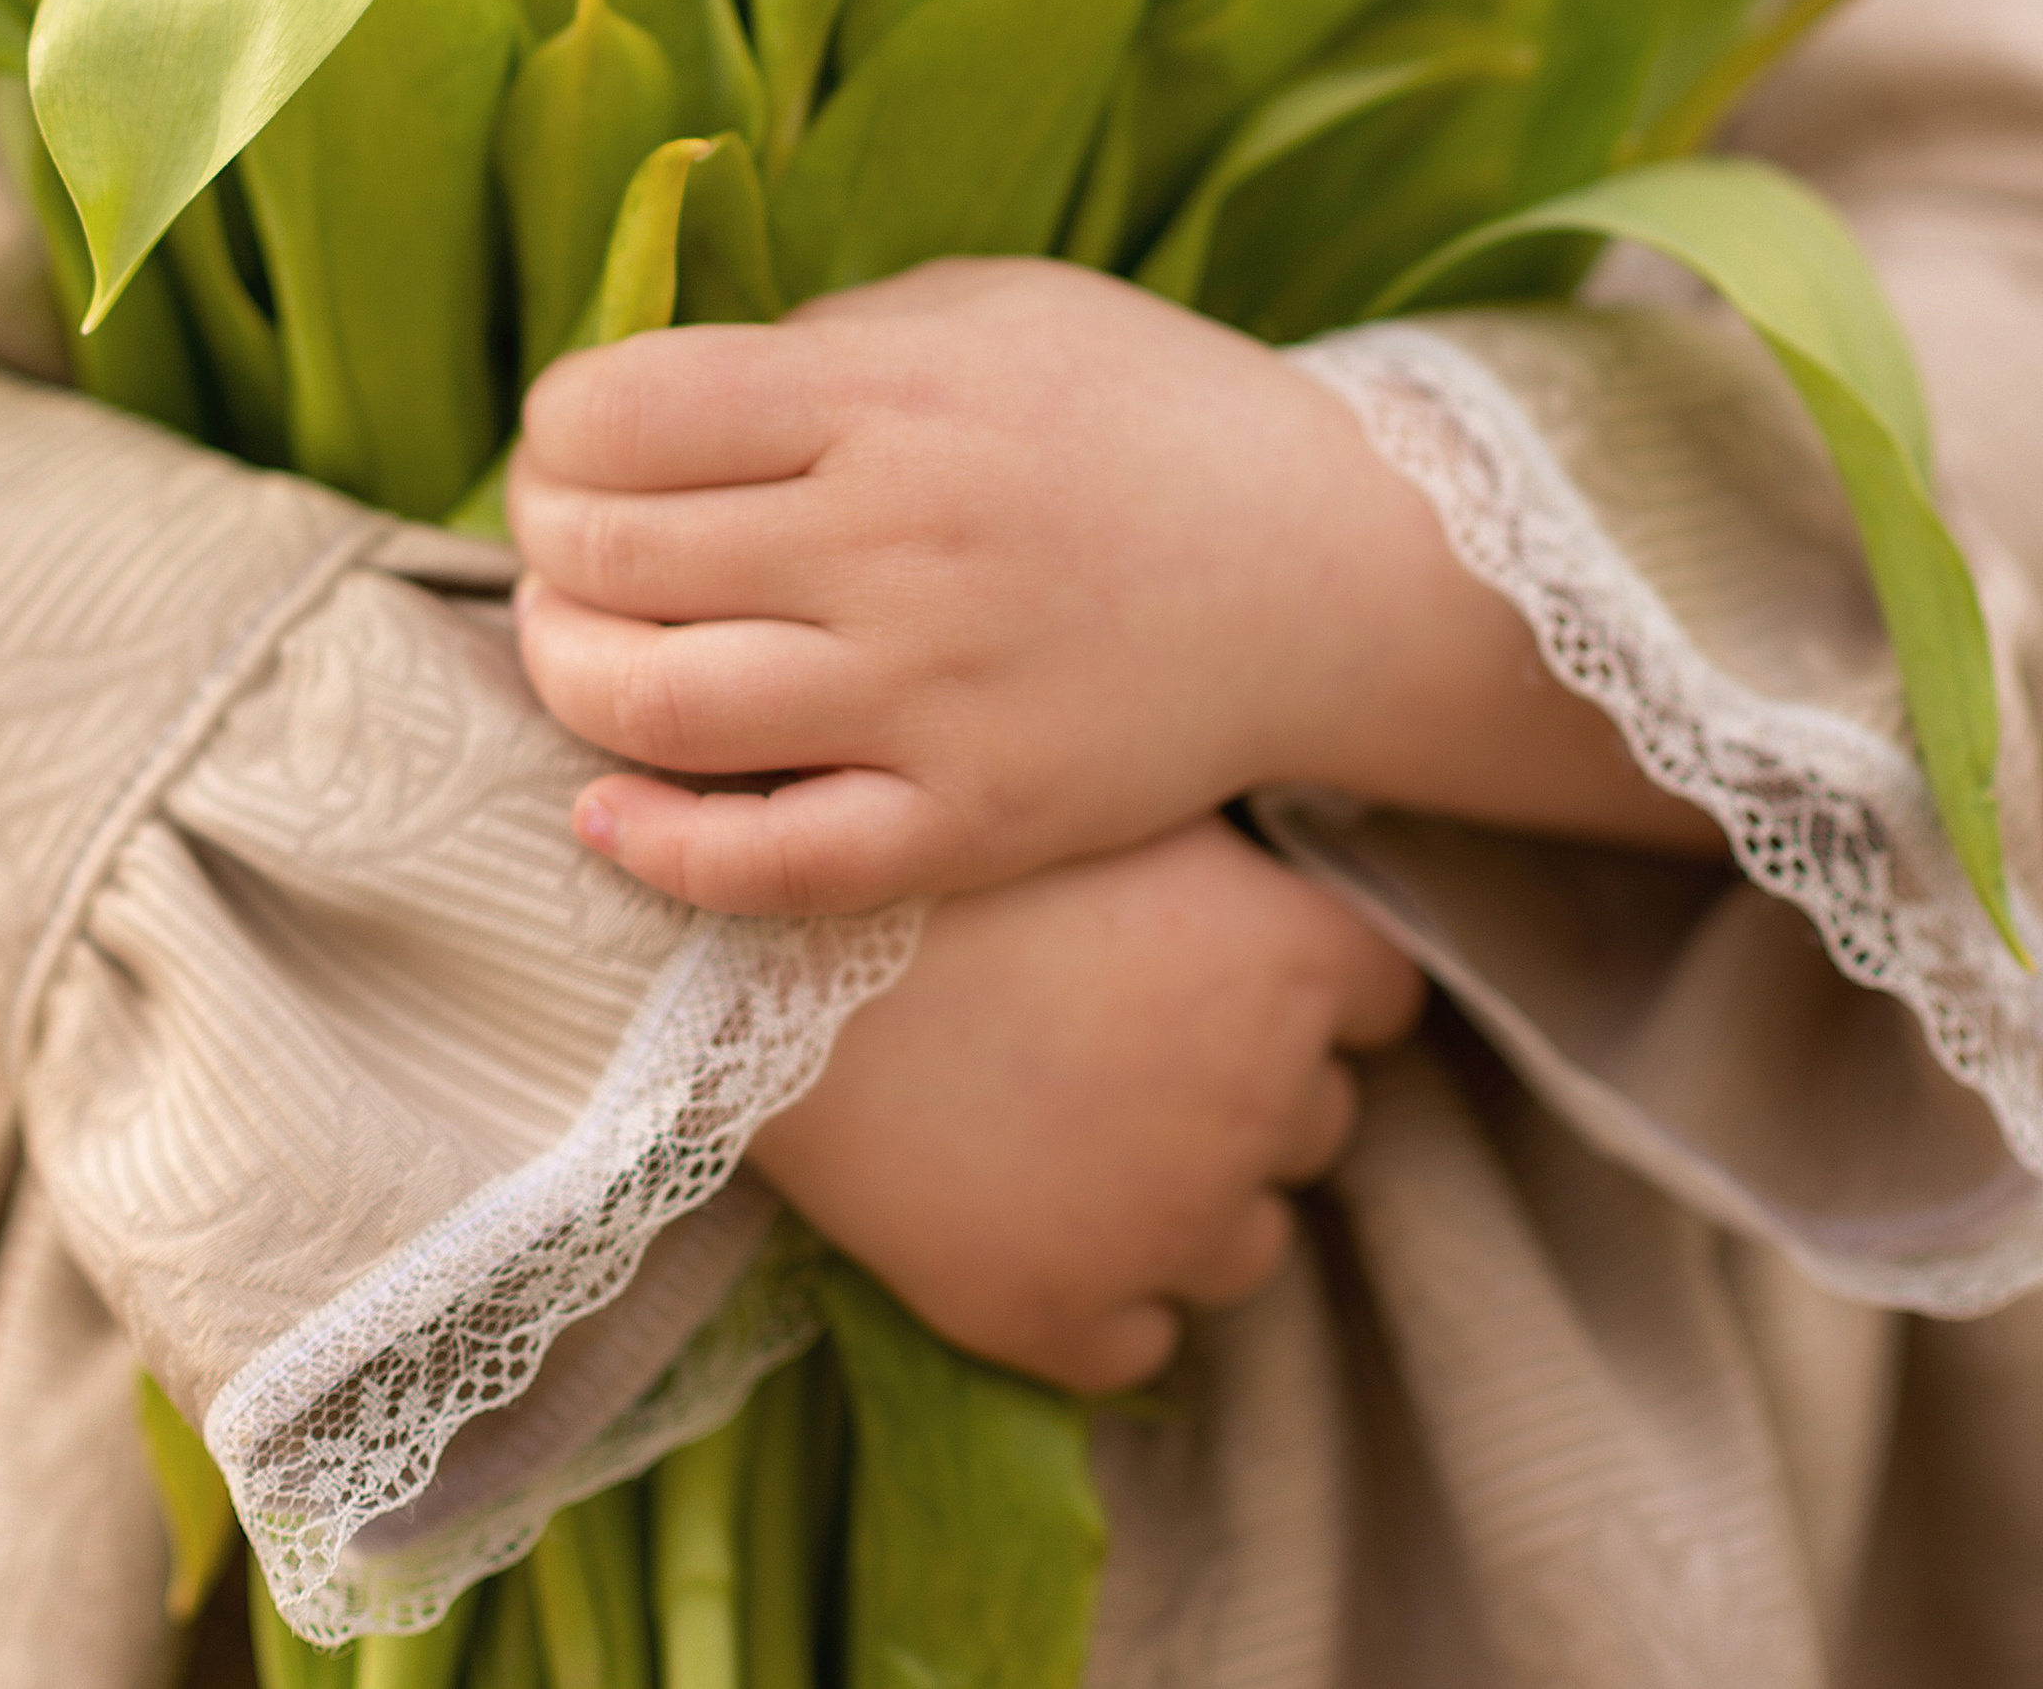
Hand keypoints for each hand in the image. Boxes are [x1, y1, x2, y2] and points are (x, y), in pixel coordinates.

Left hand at [510, 258, 1716, 910]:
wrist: (1330, 565)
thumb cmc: (1140, 408)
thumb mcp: (982, 306)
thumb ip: (817, 342)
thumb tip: (650, 399)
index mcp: (884, 397)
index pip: (616, 414)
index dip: (554, 431)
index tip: (573, 443)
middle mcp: (892, 543)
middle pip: (608, 555)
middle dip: (543, 546)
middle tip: (563, 544)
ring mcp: (931, 695)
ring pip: (653, 709)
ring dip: (568, 675)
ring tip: (581, 645)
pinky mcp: (971, 821)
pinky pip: (770, 862)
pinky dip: (656, 845)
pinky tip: (607, 808)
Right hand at [746, 814, 1423, 1390]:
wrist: (758, 951)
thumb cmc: (927, 844)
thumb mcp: (1100, 794)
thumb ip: (1214, 843)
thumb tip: (1266, 847)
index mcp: (1290, 961)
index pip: (1379, 997)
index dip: (1299, 976)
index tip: (1221, 961)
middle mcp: (1266, 1100)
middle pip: (1315, 1116)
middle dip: (1240, 1083)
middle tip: (1119, 1032)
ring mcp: (1172, 1223)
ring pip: (1244, 1241)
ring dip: (1185, 1198)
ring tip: (1070, 1126)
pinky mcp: (1067, 1318)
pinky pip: (1139, 1343)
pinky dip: (1100, 1294)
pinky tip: (1028, 1211)